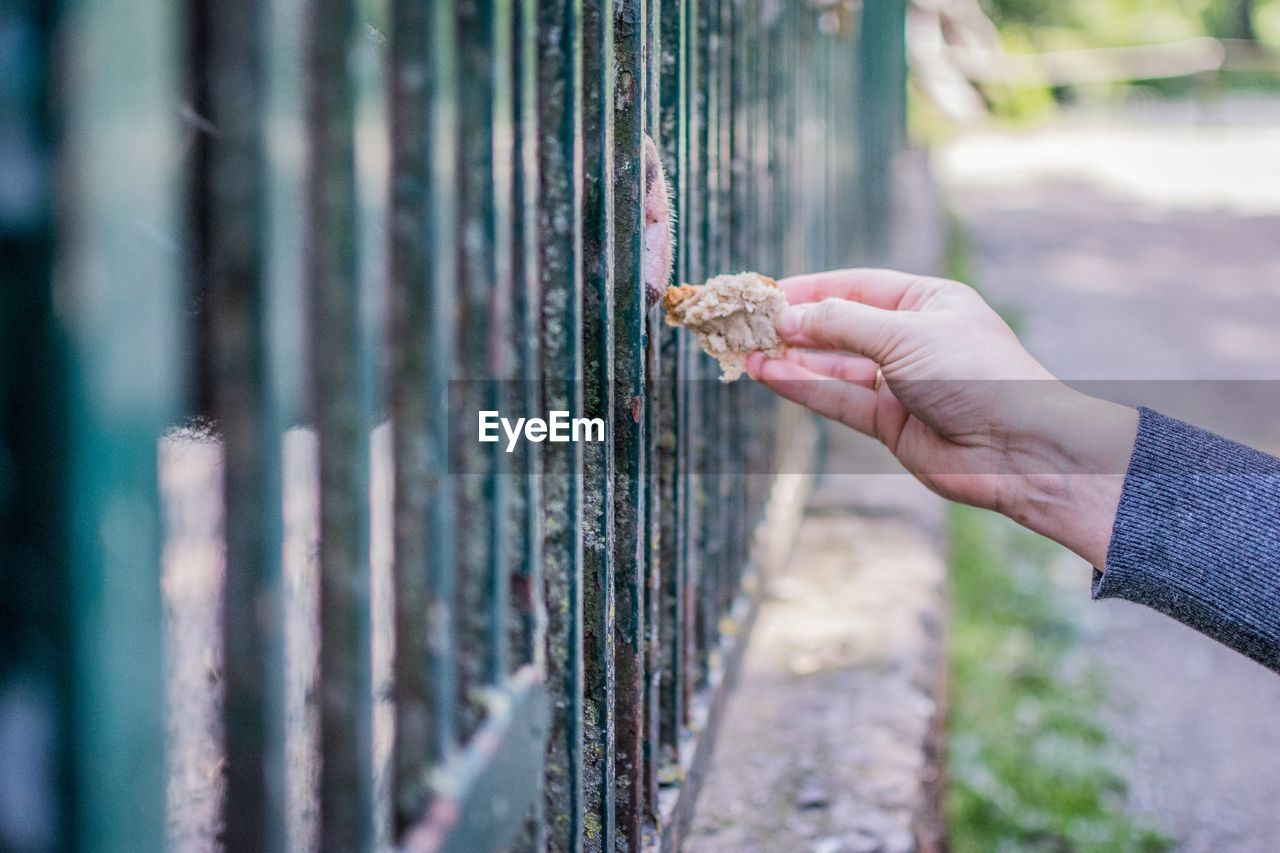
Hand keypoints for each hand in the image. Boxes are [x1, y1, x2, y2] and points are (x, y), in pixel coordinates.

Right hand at [745, 268, 1138, 566]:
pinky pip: (837, 398)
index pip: (856, 286)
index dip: (810, 288)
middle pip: (839, 326)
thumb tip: (788, 316)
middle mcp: (911, 339)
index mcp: (927, 302)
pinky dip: (803, 386)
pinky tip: (769, 373)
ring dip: (790, 358)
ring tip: (745, 350)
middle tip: (744, 323)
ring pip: (832, 365)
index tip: (765, 292)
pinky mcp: (889, 423)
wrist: (1022, 448)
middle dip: (793, 325)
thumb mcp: (905, 335)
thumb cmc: (978, 374)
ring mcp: (899, 383)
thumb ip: (841, 324)